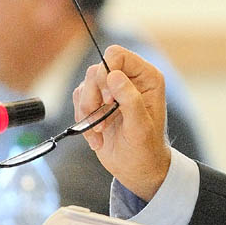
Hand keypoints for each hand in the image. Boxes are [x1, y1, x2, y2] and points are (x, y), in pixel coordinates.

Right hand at [73, 45, 171, 201]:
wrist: (136, 168)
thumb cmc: (145, 149)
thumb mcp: (140, 127)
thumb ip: (130, 100)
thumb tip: (115, 76)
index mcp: (146, 77)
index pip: (118, 56)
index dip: (107, 72)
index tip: (109, 100)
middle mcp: (129, 79)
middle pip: (96, 70)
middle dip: (94, 97)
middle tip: (103, 120)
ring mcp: (111, 90)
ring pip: (85, 85)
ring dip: (87, 111)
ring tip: (100, 131)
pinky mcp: (97, 102)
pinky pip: (79, 100)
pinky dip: (83, 120)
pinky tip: (96, 136)